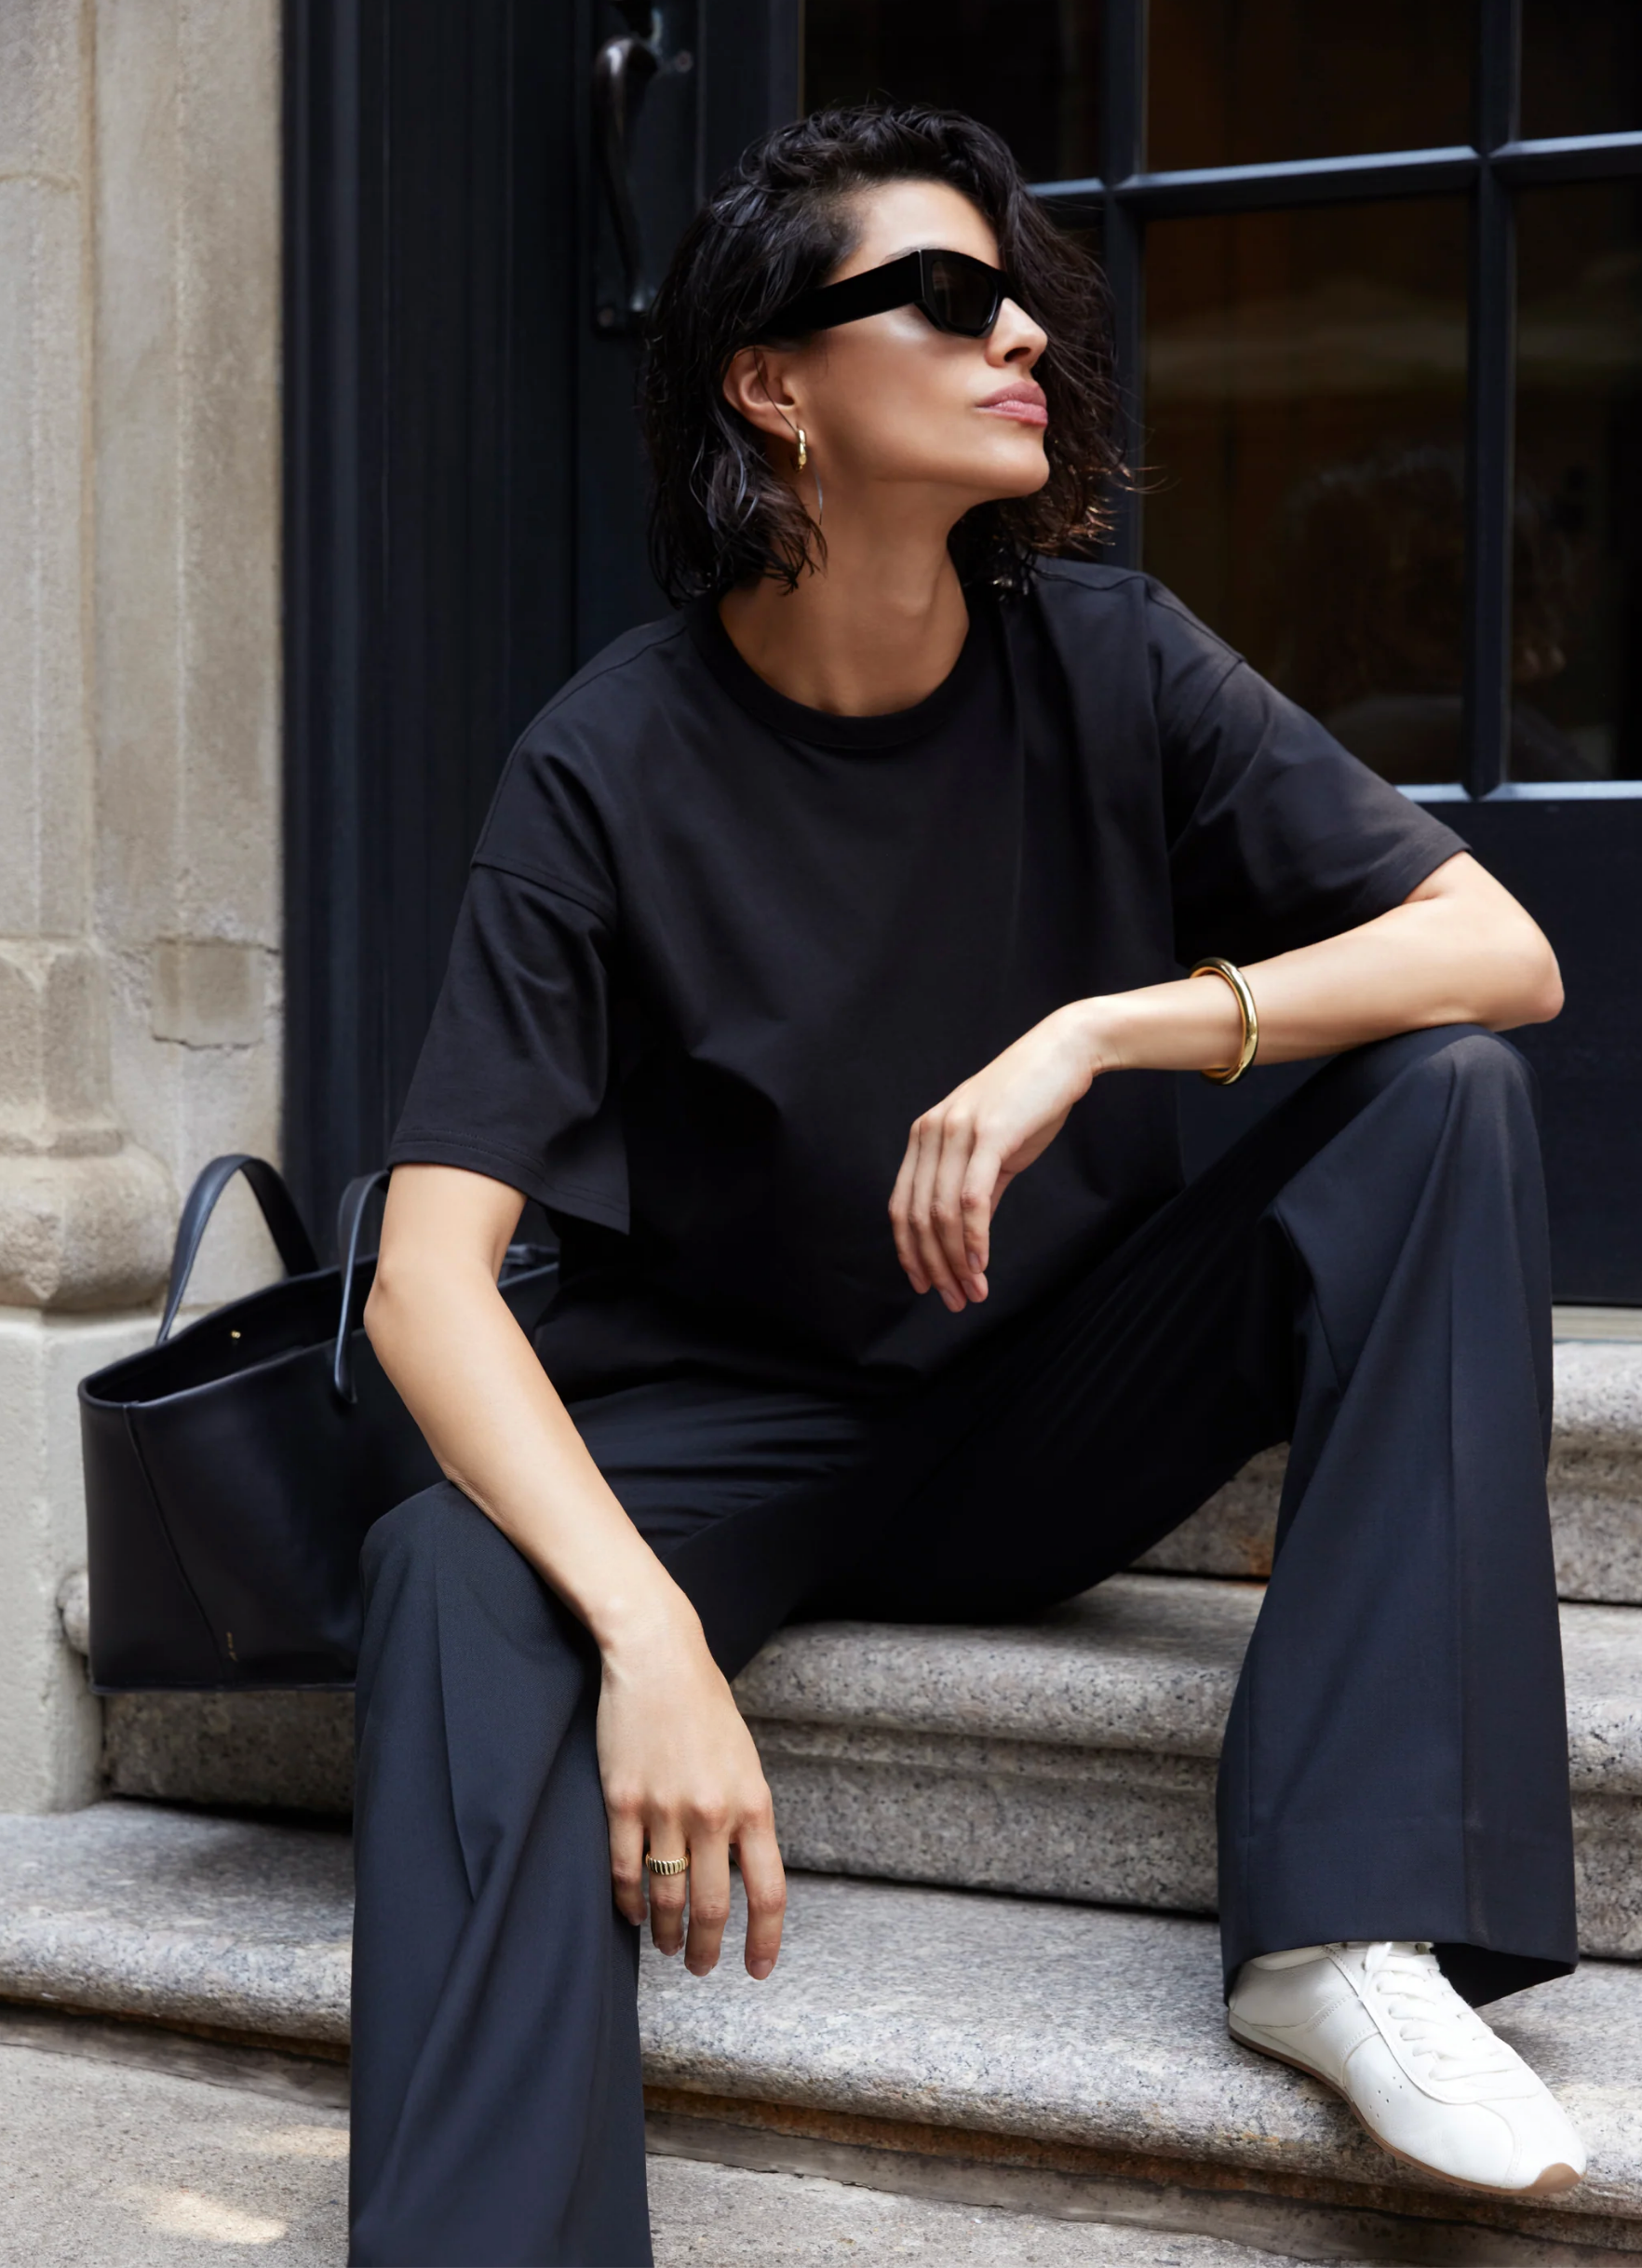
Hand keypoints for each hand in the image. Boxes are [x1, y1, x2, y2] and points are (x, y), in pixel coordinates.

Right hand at [596, 1593, 785, 1979]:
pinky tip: (631, 1914)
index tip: (758, 1969)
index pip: (768, 1893)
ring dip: (668, 1933)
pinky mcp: (622, 1801)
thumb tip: (740, 1871)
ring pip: (666, 1897)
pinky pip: (625, 1870)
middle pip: (713, 1907)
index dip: (764, 1941)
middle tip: (701, 1967)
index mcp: (754, 1804)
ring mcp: (664, 1809)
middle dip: (708, 1949)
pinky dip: (628, 1902)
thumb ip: (745, 1817)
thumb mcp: (745, 1762)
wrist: (658, 1657)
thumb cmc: (705, 1706)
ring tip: (668, 1947)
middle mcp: (712, 1814)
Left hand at [889, 1003, 1100, 1309]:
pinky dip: (973, 1239)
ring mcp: (956, 1132)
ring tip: (973, 1292)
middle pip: (918, 1217)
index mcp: (924, 1136)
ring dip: (956, 1262)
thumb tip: (966, 1239)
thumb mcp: (993, 1149)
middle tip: (953, 1301)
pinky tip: (981, 1264)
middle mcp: (931, 1133)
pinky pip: (972, 1200)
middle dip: (933, 1267)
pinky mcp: (988, 1135)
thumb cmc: (1030, 1101)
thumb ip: (977, 1192)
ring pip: (942, 1214)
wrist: (1062, 1053)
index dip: (909, 1252)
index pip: (902, 1206)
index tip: (926, 1285)